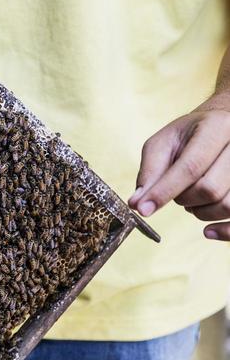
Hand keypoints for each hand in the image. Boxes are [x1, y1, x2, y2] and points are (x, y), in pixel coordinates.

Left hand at [128, 97, 229, 239]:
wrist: (220, 128)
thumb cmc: (190, 136)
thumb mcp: (164, 143)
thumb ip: (150, 171)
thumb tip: (137, 203)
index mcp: (217, 127)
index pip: (191, 166)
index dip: (164, 191)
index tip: (143, 208)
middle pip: (209, 189)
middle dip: (183, 199)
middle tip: (176, 192)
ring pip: (226, 205)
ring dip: (200, 212)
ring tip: (192, 198)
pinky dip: (224, 231)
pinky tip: (209, 231)